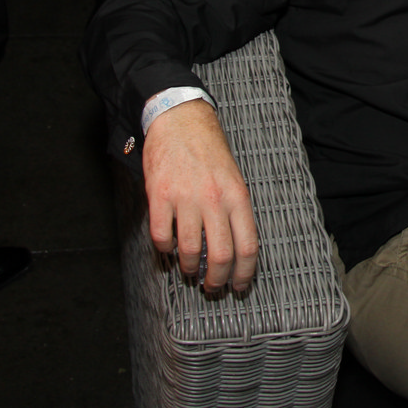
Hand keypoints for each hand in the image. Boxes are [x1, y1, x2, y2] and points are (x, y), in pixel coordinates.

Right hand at [141, 99, 258, 294]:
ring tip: (189, 271)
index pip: (247, 246)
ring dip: (189, 268)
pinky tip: (167, 248)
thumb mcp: (233, 178)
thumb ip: (235, 210)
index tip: (240, 287)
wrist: (180, 119)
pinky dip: (164, 250)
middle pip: (220, 256)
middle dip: (216, 281)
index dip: (244, 274)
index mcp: (237, 196)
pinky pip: (161, 236)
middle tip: (212, 288)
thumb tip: (235, 249)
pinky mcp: (160, 195)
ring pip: (189, 251)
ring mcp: (186, 198)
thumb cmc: (209, 150)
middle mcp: (214, 199)